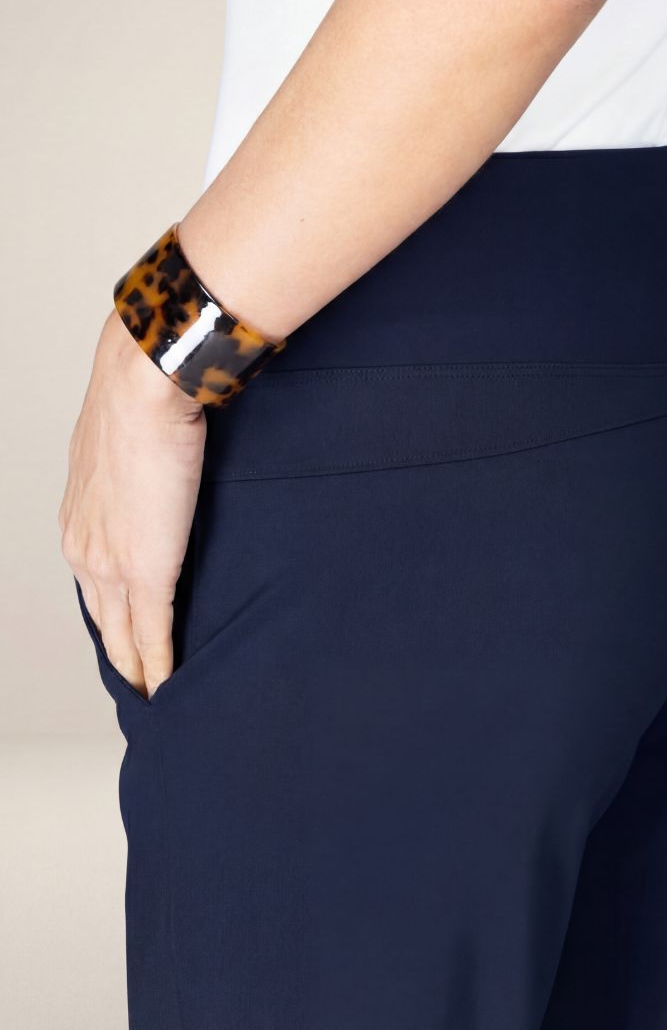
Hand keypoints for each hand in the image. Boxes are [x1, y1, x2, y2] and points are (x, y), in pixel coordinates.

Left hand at [59, 309, 205, 697]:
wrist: (143, 388)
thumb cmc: (140, 399)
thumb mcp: (124, 443)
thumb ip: (138, 468)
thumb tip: (163, 464)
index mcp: (78, 519)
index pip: (92, 586)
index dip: (110, 618)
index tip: (126, 639)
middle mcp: (83, 548)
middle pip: (102, 622)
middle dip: (121, 655)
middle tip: (141, 684)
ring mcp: (110, 565)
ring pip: (121, 637)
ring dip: (139, 670)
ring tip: (156, 697)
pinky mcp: (145, 572)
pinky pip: (152, 635)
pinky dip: (160, 667)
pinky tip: (169, 689)